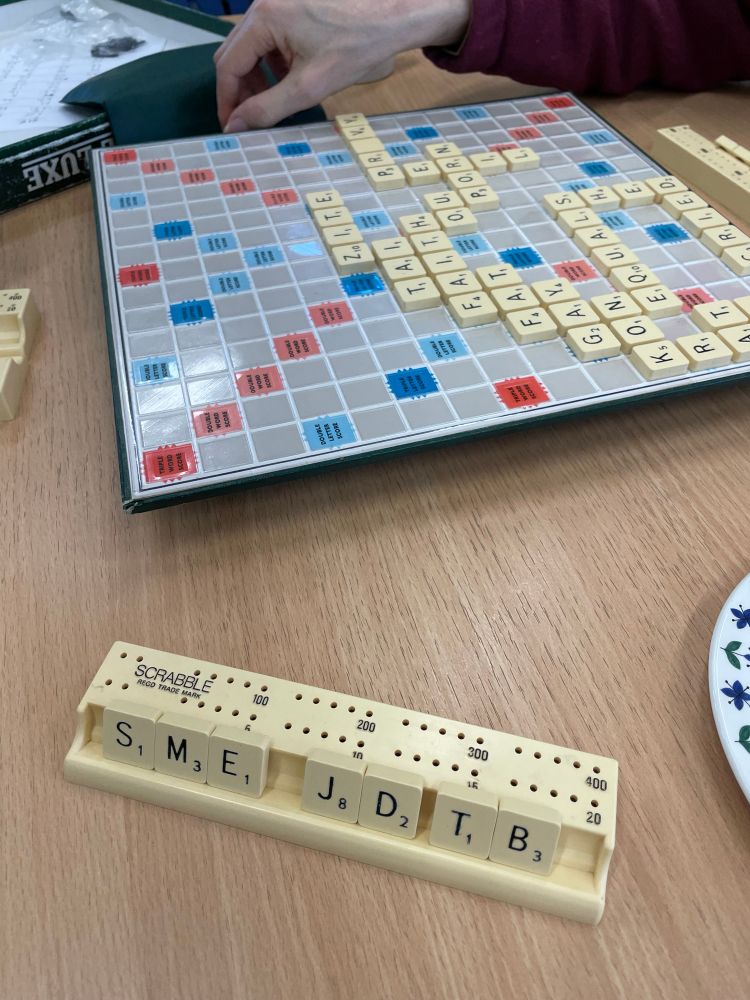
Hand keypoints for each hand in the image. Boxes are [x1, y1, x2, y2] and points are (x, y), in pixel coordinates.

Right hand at [215, 0, 470, 131]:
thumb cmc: (358, 45)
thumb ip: (268, 109)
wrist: (393, 16)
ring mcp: (278, 2)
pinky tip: (291, 80)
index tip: (232, 128)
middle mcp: (265, 4)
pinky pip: (269, 38)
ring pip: (251, 48)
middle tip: (249, 122)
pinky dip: (273, 63)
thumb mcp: (309, 87)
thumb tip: (237, 126)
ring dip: (257, 78)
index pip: (228, 65)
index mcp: (264, 18)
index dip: (227, 100)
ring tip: (273, 104)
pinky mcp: (292, 7)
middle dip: (240, 90)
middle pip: (235, 54)